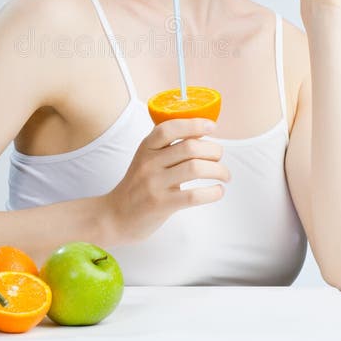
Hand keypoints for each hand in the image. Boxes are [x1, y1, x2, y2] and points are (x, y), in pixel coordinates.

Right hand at [103, 118, 230, 242]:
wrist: (115, 216)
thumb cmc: (138, 186)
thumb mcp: (146, 160)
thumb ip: (167, 147)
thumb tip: (200, 133)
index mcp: (146, 148)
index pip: (169, 128)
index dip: (193, 124)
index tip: (211, 126)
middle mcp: (149, 163)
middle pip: (190, 148)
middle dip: (214, 151)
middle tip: (220, 157)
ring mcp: (154, 184)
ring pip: (196, 169)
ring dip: (219, 170)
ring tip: (225, 175)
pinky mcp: (162, 205)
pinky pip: (194, 195)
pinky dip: (213, 192)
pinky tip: (217, 191)